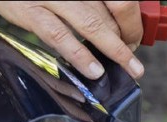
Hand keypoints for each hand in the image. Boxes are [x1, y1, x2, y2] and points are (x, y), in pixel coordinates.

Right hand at [0, 1, 144, 79]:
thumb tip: (113, 29)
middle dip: (125, 40)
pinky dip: (79, 54)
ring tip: (127, 69)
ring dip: (113, 50)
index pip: (121, 0)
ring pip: (91, 25)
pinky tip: (92, 70)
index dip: (132, 22)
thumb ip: (89, 4)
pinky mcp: (32, 12)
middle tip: (133, 63)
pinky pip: (60, 35)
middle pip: (111, 12)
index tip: (135, 40)